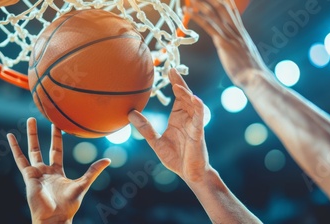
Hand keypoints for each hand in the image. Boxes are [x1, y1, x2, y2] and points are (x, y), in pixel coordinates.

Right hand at [7, 118, 109, 223]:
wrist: (55, 217)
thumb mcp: (82, 184)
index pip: (57, 150)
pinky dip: (15, 148)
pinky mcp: (29, 176)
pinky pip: (20, 160)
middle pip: (42, 147)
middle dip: (41, 134)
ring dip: (30, 135)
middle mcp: (45, 170)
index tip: (56, 125)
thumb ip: (93, 171)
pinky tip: (10, 136)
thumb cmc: (68, 205)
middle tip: (41, 118)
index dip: (56, 138)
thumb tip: (108, 160)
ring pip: (31, 150)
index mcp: (57, 172)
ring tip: (30, 120)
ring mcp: (36, 173)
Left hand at [129, 69, 209, 183]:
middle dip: (180, 82)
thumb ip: (145, 128)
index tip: (168, 70)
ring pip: (193, 104)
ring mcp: (194, 124)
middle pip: (186, 95)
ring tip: (177, 83)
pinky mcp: (199, 133)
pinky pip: (199, 118)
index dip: (174, 83)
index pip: (178, 96)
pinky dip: (198, 107)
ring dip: (186, 93)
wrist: (189, 174)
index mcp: (178, 118)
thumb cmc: (176, 158)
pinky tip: (194, 99)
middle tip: (172, 69)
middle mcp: (188, 118)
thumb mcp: (156, 142)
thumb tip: (130, 114)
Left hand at [189, 0, 267, 86]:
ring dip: (201, 5)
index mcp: (241, 33)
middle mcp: (236, 31)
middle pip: (222, 8)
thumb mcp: (247, 56)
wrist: (255, 77)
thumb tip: (238, 50)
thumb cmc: (251, 71)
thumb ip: (241, 49)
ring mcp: (230, 36)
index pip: (232, 11)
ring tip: (190, 0)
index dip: (224, 1)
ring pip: (214, 14)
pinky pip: (209, 26)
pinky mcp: (223, 43)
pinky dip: (197, 18)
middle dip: (210, 0)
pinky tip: (189, 12)